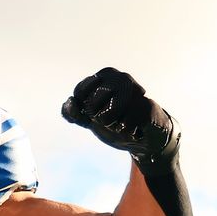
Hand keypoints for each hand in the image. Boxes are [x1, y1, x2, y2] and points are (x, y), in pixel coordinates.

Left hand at [60, 67, 177, 167]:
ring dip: (112, 126)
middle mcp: (120, 78)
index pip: (80, 92)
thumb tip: (69, 101)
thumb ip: (76, 114)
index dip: (85, 109)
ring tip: (121, 124)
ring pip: (108, 114)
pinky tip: (134, 129)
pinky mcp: (147, 106)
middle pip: (92, 104)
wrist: (143, 139)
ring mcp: (135, 91)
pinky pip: (124, 124)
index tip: (96, 113)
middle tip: (113, 120)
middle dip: (99, 119)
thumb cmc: (116, 124)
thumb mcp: (91, 121)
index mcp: (105, 76)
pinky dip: (125, 132)